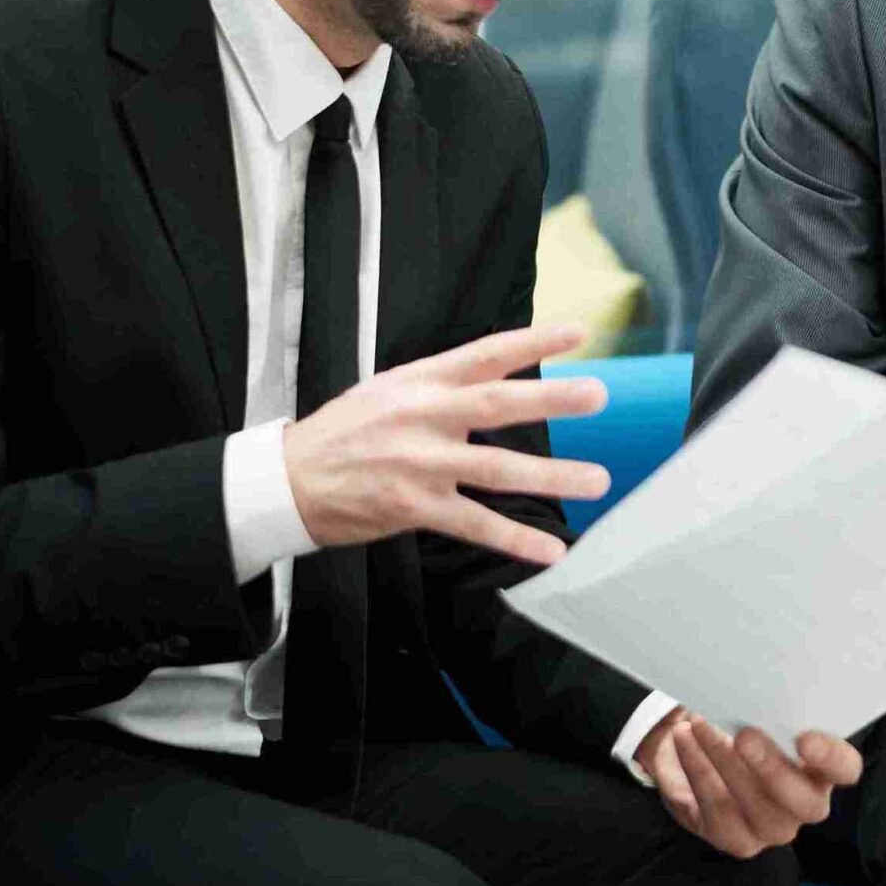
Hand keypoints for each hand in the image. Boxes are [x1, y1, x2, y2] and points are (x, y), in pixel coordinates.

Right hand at [281, 322, 611, 566]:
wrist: (287, 480)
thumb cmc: (345, 432)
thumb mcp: (389, 389)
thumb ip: (442, 383)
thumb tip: (497, 372)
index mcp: (421, 381)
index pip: (485, 354)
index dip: (533, 342)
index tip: (579, 334)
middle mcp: (425, 417)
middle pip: (497, 403)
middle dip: (551, 398)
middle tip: (598, 395)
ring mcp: (421, 464)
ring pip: (496, 468)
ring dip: (552, 475)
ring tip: (598, 479)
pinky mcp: (415, 507)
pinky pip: (475, 524)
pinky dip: (515, 540)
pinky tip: (550, 551)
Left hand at [636, 708, 862, 858]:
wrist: (699, 749)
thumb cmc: (743, 720)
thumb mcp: (760, 709)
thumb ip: (770, 704)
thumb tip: (759, 682)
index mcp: (824, 768)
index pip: (845, 768)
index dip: (831, 757)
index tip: (804, 738)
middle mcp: (805, 804)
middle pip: (804, 802)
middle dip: (772, 768)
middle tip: (744, 735)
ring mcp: (772, 827)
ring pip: (758, 811)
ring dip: (725, 764)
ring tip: (700, 727)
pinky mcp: (735, 838)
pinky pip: (717, 812)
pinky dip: (698, 771)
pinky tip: (685, 740)